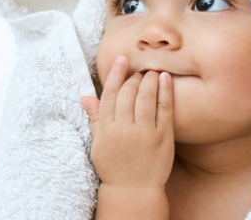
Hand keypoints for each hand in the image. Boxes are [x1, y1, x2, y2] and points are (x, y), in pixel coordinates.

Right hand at [80, 55, 174, 189]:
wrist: (133, 190)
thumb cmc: (114, 166)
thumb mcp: (99, 143)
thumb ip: (95, 118)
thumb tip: (85, 97)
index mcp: (107, 129)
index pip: (109, 94)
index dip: (116, 73)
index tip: (122, 59)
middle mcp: (124, 128)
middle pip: (128, 93)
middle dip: (134, 77)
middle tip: (140, 70)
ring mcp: (145, 132)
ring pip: (146, 97)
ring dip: (150, 79)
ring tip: (152, 71)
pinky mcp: (162, 137)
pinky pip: (164, 108)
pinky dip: (165, 91)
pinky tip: (166, 79)